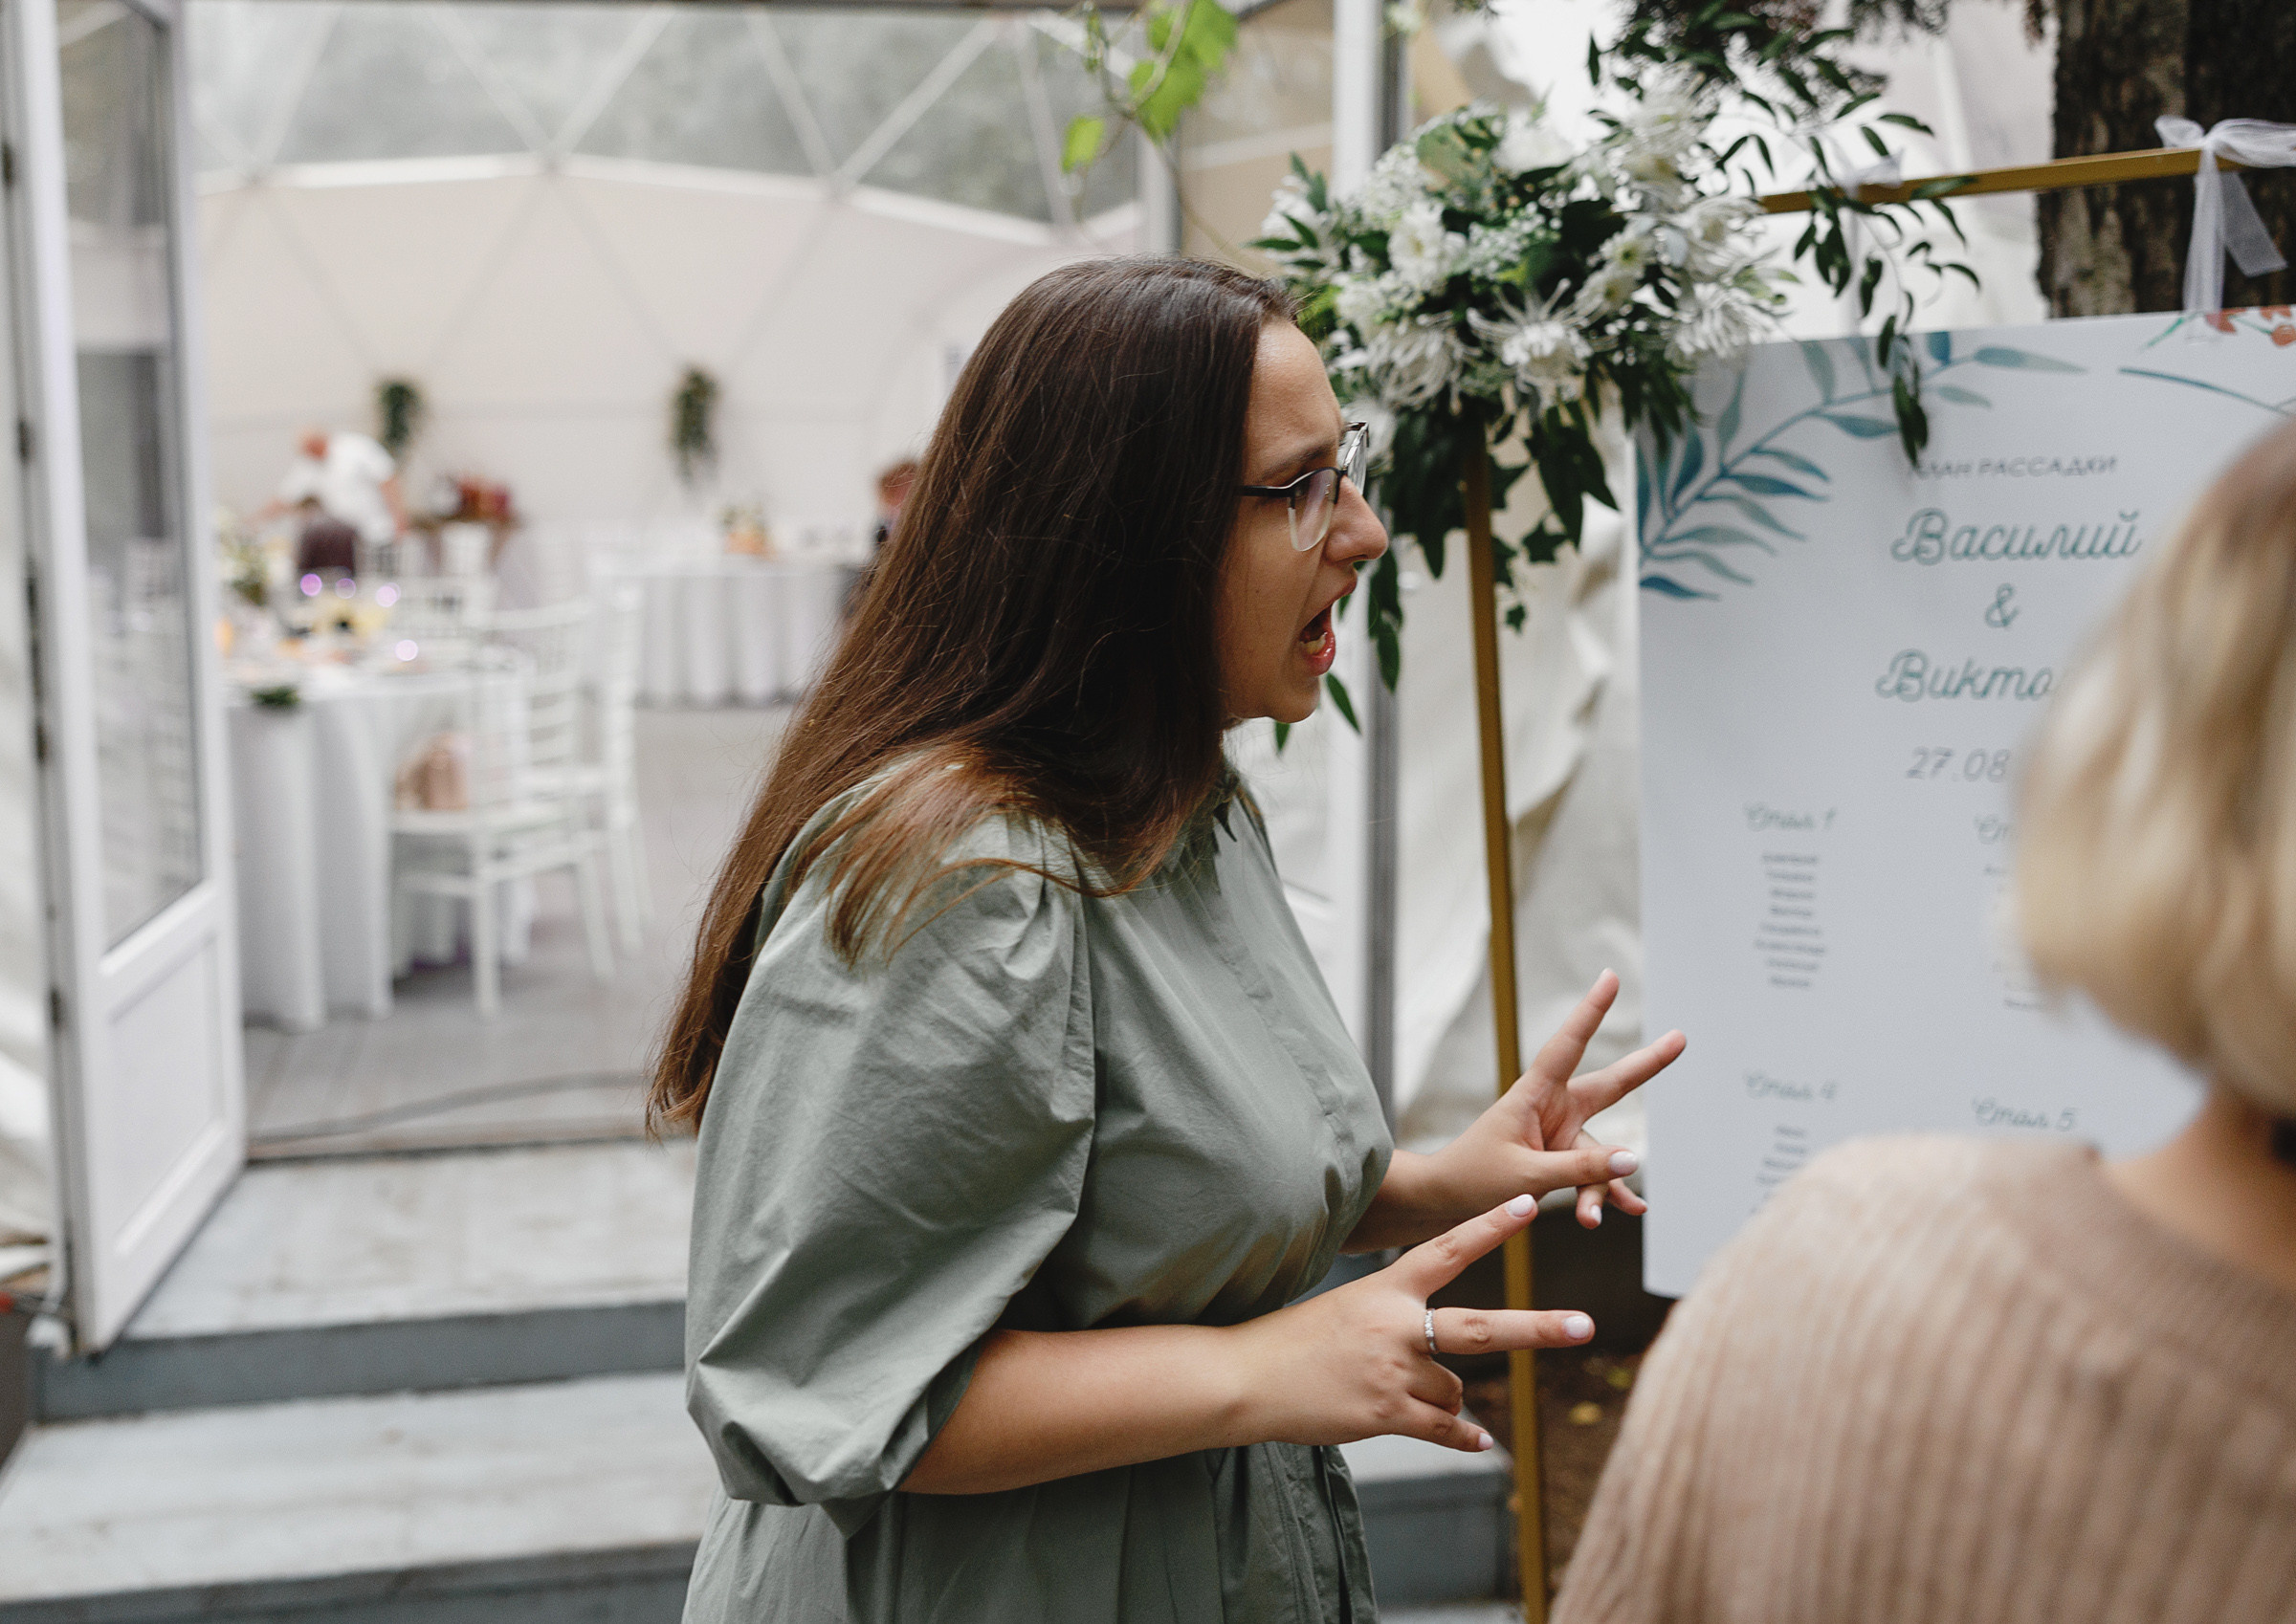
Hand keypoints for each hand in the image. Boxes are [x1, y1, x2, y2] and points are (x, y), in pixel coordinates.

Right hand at [1231, 1196, 1594, 1454]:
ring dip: (1439, 1396)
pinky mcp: (1384, 1413)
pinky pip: (1444, 1429)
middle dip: (1538, 1328)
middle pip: (1482, 1328)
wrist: (1246, 1376)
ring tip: (1390, 1391)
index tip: (1529, 1206)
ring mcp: (1393, 1372)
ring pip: (1454, 1389)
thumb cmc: (1294, 1341)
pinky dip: (1463, 1437)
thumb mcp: (1346, 1309)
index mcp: (1386, 1289)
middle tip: (1585, 1325)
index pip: (1449, 1250)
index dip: (1491, 1228)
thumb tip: (1451, 1373)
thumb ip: (1397, 1324)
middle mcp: (1395, 1327)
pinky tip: (1480, 1442)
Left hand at [1436, 970, 1685, 1229]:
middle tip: (1681, 1038)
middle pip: (1610, 1085)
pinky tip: (1633, 1209)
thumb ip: (1581, 1168)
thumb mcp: (1526, 1175)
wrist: (1445, 1202)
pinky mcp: (1562, 1163)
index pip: (1568, 1045)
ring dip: (1599, 1188)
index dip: (1591, 1012)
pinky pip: (1596, 1178)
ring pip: (1601, 1157)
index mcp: (1534, 1095)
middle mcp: (1553, 1110)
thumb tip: (1633, 1160)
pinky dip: (1607, 1195)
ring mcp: (1561, 1136)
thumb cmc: (1473, 1178)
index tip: (1610, 978)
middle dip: (1646, 1065)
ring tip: (1589, 1219)